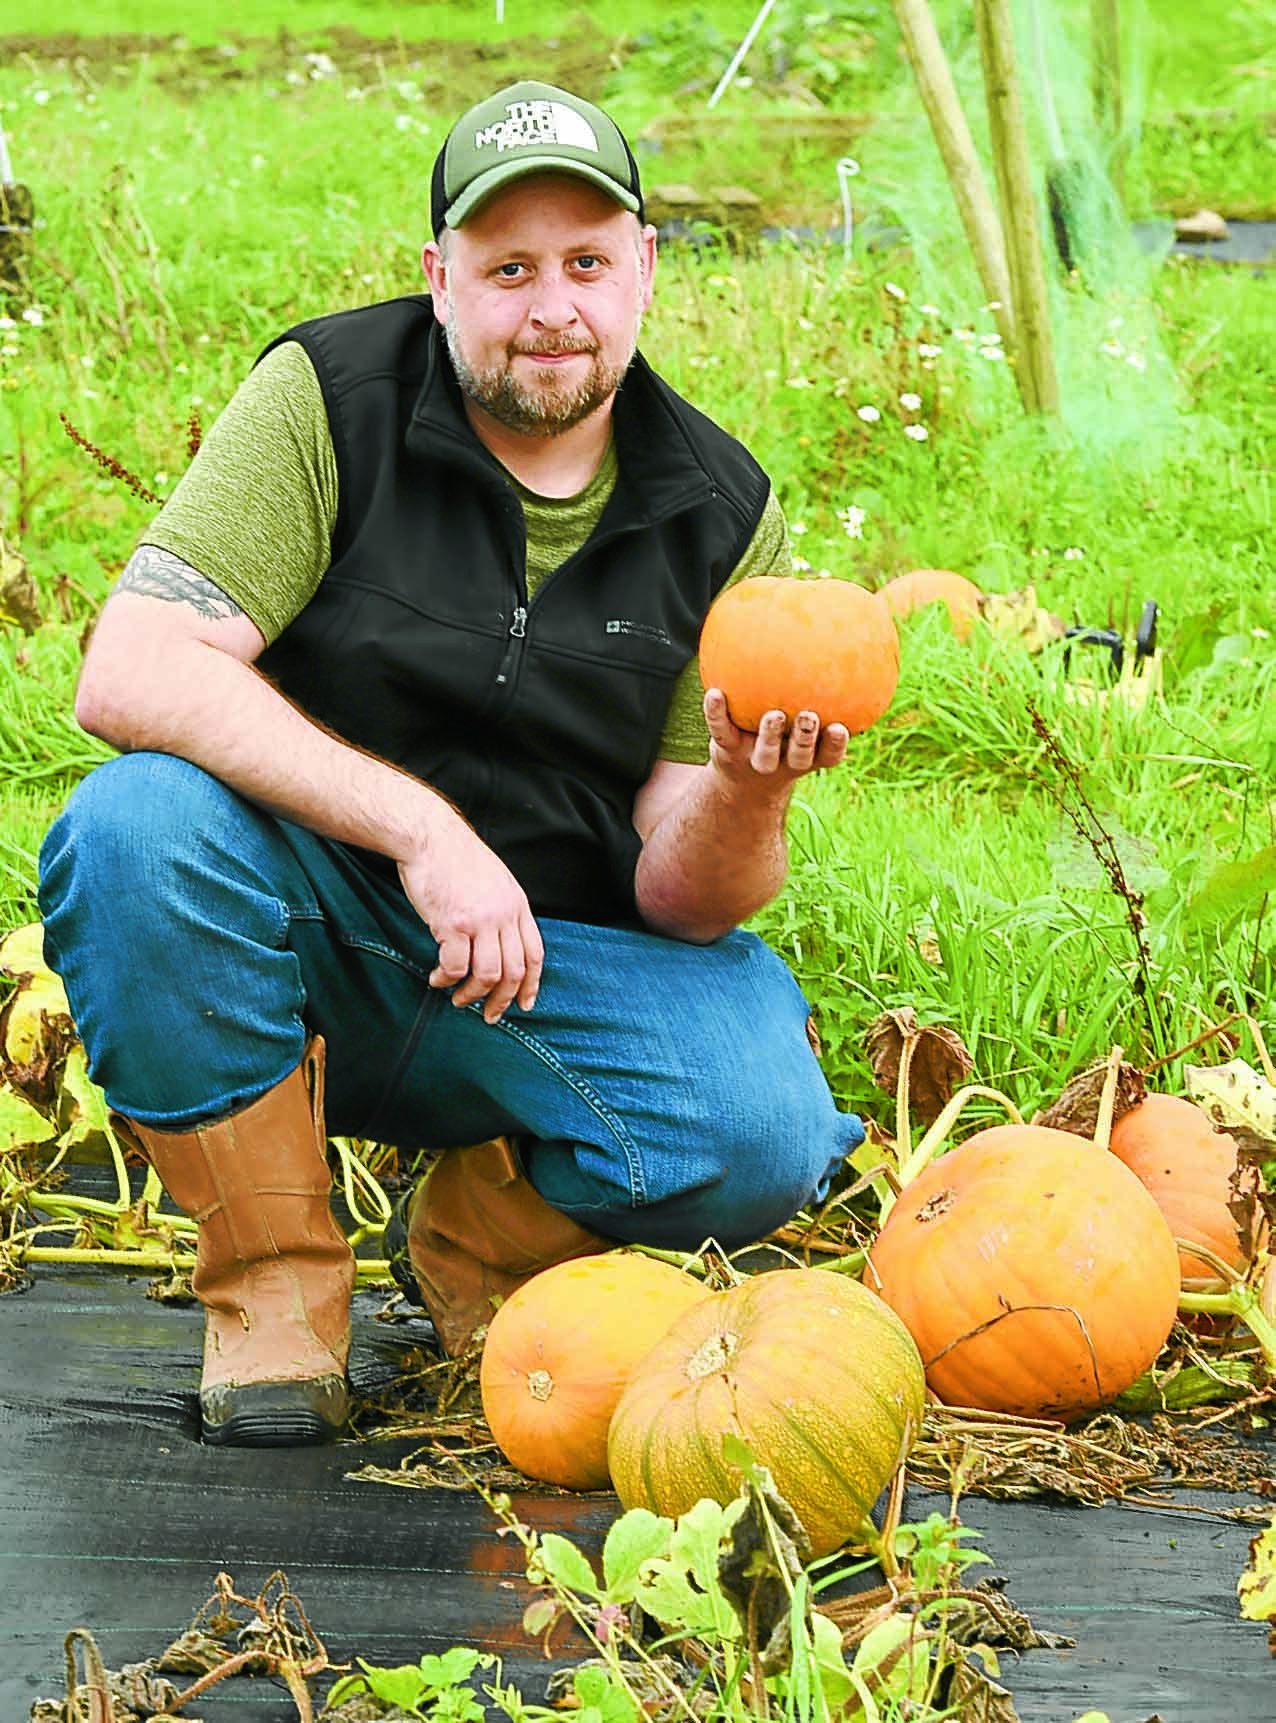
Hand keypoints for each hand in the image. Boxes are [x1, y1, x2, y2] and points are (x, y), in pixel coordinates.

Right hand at [397, 815, 543, 1023]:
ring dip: (472, 994)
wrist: (429, 835)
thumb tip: (500, 945)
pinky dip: (446, 980)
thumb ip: (502, 910)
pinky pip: (455, 967)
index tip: (524, 1004)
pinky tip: (436, 979)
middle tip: (489, 1016)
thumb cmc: (455, 858)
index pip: (535, 954)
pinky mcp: (453, 923)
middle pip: (514, 970)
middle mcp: (504, 914)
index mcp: (517, 905)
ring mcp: (481, 920)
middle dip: (503, 1000)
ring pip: (488, 974)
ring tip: (458, 999)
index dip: (531, 984)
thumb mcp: (494, 881)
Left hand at [704, 688, 848, 783]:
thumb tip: (831, 619)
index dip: (836, 744)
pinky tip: (713, 693)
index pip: (829, 754)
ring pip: (766, 754)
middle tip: (808, 715)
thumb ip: (818, 675)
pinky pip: (721, 731)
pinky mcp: (728, 750)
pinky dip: (716, 714)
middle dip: (806, 738)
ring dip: (771, 735)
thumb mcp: (802, 706)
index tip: (841, 727)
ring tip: (774, 714)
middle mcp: (787, 760)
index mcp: (810, 753)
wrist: (742, 772)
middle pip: (801, 757)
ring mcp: (757, 757)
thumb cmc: (783, 728)